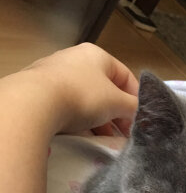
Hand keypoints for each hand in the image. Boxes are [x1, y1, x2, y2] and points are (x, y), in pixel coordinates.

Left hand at [22, 43, 138, 134]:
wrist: (37, 103)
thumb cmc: (83, 96)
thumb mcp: (116, 103)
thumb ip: (133, 107)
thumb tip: (141, 113)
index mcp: (97, 55)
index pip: (126, 76)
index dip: (136, 99)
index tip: (140, 120)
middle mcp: (76, 59)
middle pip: (106, 89)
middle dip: (118, 113)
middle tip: (125, 133)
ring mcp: (58, 75)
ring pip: (88, 99)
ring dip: (101, 119)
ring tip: (107, 138)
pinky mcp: (44, 92)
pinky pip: (70, 106)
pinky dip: (82, 120)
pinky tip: (87, 135)